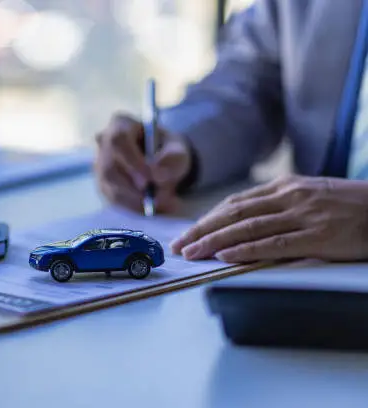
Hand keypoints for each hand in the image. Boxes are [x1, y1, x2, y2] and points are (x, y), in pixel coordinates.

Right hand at [95, 113, 191, 213]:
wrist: (162, 161)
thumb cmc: (167, 149)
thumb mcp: (178, 149)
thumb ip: (172, 159)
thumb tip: (159, 179)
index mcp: (120, 123)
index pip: (119, 141)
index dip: (133, 162)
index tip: (152, 180)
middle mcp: (103, 143)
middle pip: (110, 167)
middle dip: (133, 187)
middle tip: (159, 201)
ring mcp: (99, 164)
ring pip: (109, 186)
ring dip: (135, 201)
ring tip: (164, 206)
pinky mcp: (102, 184)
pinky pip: (112, 199)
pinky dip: (133, 207)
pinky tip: (154, 210)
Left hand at [171, 175, 367, 261]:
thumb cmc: (349, 206)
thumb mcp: (310, 196)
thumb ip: (278, 206)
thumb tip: (243, 222)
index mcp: (285, 187)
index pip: (235, 203)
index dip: (207, 219)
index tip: (186, 233)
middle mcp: (289, 197)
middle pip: (233, 214)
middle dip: (201, 230)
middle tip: (178, 245)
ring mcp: (303, 215)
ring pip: (248, 227)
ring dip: (214, 241)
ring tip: (192, 253)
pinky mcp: (319, 236)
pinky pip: (275, 243)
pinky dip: (246, 250)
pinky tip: (225, 256)